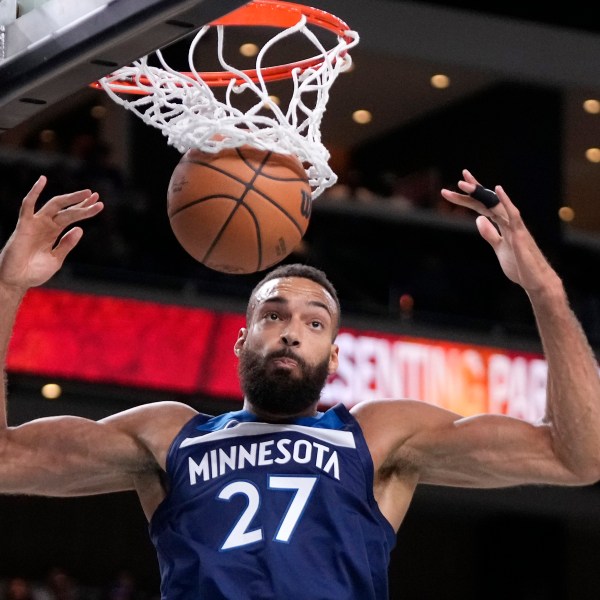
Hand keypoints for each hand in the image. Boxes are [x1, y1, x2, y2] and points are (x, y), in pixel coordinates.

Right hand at [0, 176, 102, 290]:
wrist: (17, 281)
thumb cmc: (34, 272)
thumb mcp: (56, 259)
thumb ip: (67, 245)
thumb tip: (80, 229)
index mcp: (54, 233)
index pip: (72, 217)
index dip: (84, 210)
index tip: (99, 204)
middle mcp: (46, 225)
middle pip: (67, 209)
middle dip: (81, 203)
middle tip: (97, 197)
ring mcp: (35, 223)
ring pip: (54, 205)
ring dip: (70, 198)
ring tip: (87, 193)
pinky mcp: (24, 225)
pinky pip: (28, 205)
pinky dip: (34, 192)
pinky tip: (42, 180)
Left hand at [441, 169, 558, 294]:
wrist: (535, 281)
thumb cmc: (520, 265)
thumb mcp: (498, 248)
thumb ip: (490, 234)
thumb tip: (479, 220)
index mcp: (503, 225)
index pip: (484, 206)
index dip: (473, 196)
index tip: (459, 185)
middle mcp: (508, 221)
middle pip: (488, 202)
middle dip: (473, 191)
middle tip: (458, 181)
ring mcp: (515, 227)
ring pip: (495, 205)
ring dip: (479, 193)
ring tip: (463, 184)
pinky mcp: (520, 234)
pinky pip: (512, 215)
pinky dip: (505, 201)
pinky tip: (497, 189)